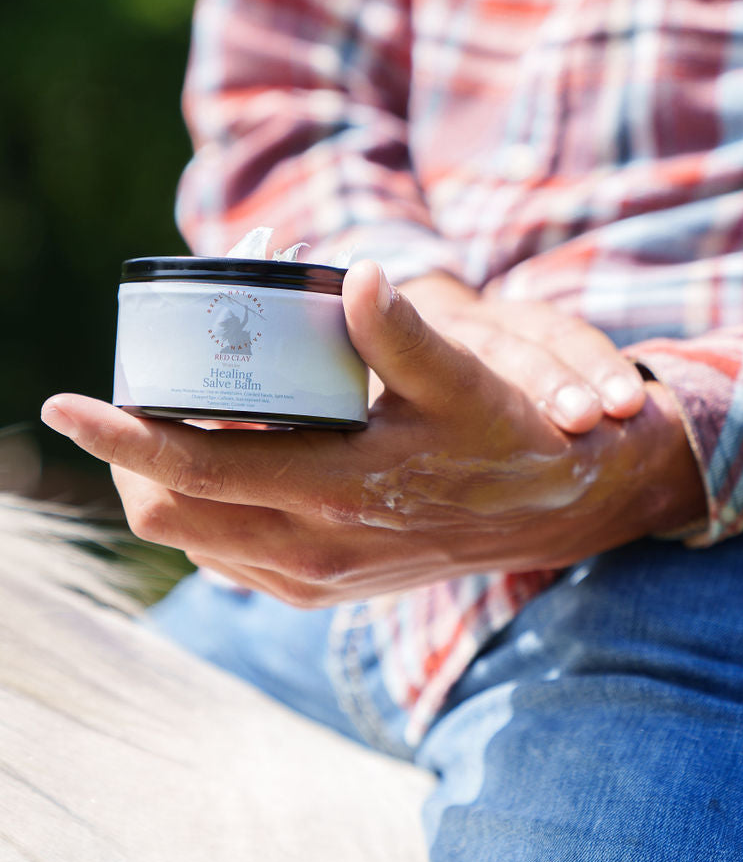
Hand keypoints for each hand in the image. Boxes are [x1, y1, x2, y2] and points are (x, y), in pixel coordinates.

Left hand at [40, 262, 705, 606]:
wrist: (559, 513)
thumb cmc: (514, 435)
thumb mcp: (470, 380)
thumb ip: (407, 333)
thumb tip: (359, 273)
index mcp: (335, 493)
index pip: (194, 470)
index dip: (119, 437)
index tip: (64, 405)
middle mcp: (312, 550)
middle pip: (169, 514)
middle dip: (129, 459)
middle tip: (130, 397)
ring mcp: (314, 578)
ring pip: (193, 540)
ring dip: (165, 485)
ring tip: (170, 423)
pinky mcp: (323, 589)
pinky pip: (230, 559)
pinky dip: (205, 514)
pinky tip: (225, 468)